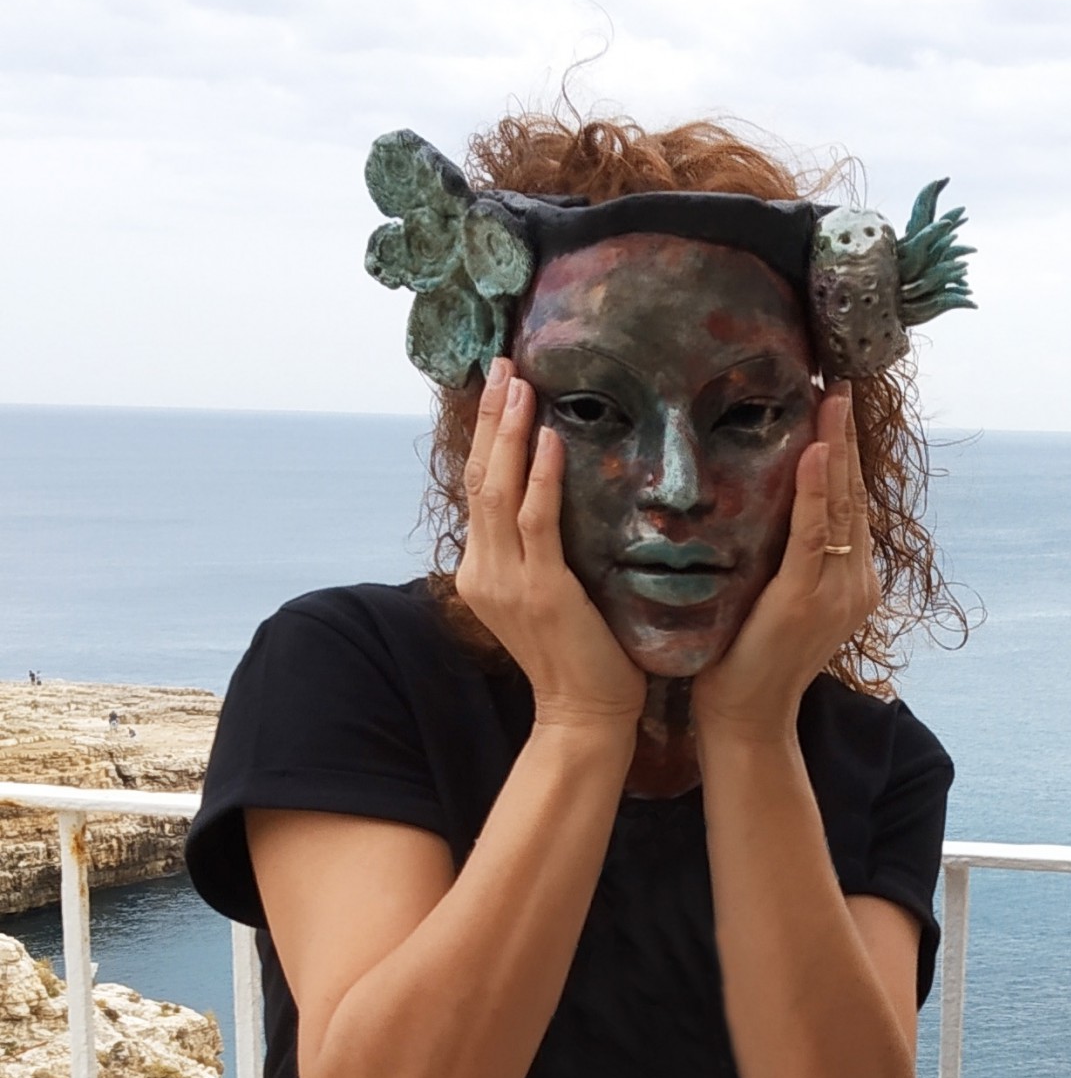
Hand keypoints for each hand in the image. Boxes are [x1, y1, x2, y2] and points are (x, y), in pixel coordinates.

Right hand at [455, 360, 645, 735]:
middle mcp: (483, 570)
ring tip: (519, 383)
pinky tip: (551, 437)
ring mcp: (506, 581)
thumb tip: (562, 495)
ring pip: (498, 490)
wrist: (584, 714)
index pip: (479, 487)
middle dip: (491, 417)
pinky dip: (542, 477)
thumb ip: (542, 549)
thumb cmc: (580, 655)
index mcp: (481, 569)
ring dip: (510, 432)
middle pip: (479, 476)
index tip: (500, 387)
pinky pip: (537, 522)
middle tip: (502, 364)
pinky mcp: (541, 591)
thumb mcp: (550, 592)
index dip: (489, 435)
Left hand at [692, 387, 879, 742]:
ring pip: (840, 504)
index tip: (830, 400)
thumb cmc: (746, 658)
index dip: (841, 449)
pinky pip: (814, 534)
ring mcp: (836, 590)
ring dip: (835, 446)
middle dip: (844, 434)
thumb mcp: (769, 593)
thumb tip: (757, 501)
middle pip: (852, 492)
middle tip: (835, 378)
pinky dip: (817, 491)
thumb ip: (777, 552)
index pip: (847, 501)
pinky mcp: (806, 598)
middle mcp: (854, 580)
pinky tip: (815, 452)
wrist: (747, 717)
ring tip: (830, 396)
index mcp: (847, 578)